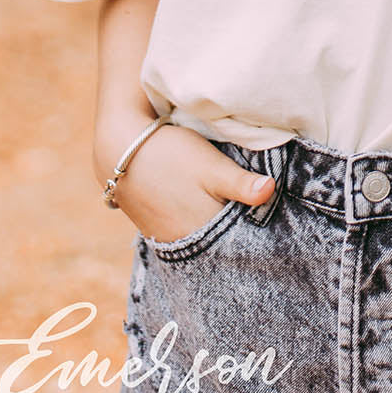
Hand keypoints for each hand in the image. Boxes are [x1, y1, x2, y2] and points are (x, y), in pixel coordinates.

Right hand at [97, 120, 274, 242]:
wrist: (119, 150)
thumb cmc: (170, 153)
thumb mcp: (211, 164)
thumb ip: (241, 183)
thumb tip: (270, 191)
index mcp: (204, 230)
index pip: (241, 241)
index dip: (258, 229)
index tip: (272, 220)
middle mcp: (186, 242)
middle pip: (223, 242)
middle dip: (240, 231)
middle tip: (256, 213)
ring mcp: (169, 238)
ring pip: (205, 239)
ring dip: (219, 228)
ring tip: (233, 210)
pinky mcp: (157, 230)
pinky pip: (188, 236)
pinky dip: (201, 227)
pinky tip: (206, 210)